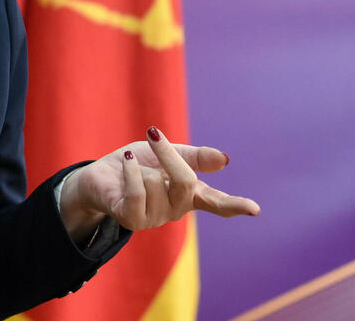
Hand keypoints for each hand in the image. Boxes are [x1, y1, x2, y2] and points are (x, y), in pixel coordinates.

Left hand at [60, 126, 259, 238]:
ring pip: (157, 183)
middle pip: (185, 182)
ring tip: (132, 168)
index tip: (255, 209)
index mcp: (189, 194)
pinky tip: (126, 162)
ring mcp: (154, 218)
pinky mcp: (132, 220)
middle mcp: (175, 210)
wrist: (99, 174)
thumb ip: (194, 157)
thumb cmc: (137, 164)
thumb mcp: (166, 153)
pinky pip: (137, 193)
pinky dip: (131, 172)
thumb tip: (225, 160)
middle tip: (154, 134)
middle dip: (169, 155)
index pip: (216, 202)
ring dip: (140, 166)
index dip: (235, 205)